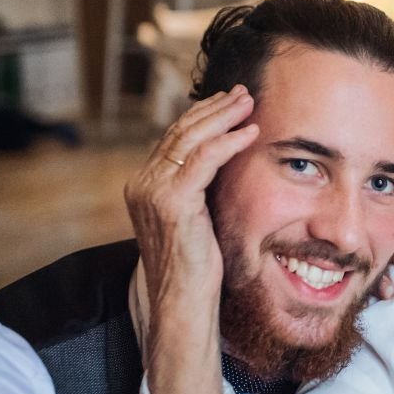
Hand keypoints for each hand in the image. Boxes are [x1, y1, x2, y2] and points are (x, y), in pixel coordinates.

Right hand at [125, 85, 257, 393]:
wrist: (182, 301)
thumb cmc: (197, 264)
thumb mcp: (197, 215)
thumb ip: (200, 187)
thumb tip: (225, 157)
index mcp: (146, 184)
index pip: (175, 137)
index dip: (204, 115)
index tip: (231, 100)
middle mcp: (143, 183)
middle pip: (181, 131)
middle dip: (215, 107)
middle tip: (244, 91)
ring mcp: (153, 191)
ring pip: (191, 139)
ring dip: (224, 116)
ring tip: (250, 102)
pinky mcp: (172, 202)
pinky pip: (204, 160)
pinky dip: (229, 141)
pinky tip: (250, 132)